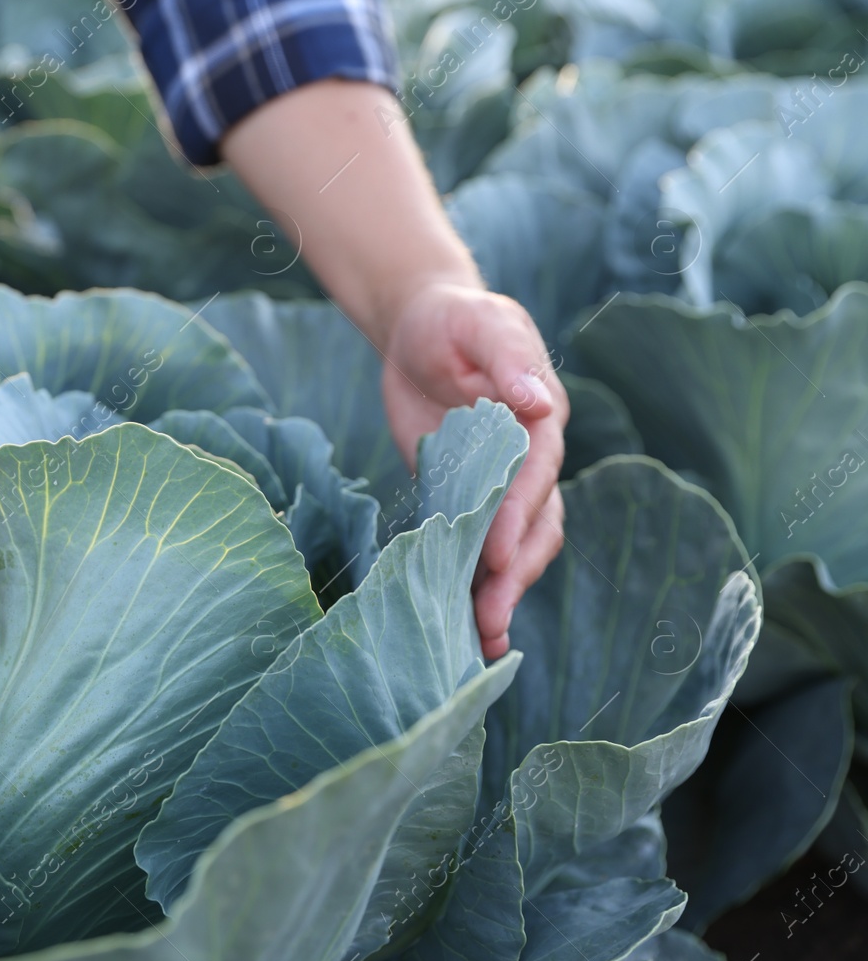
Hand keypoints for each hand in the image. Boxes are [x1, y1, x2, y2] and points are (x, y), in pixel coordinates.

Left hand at [380, 280, 568, 658]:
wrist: (420, 329)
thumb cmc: (453, 319)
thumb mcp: (479, 323)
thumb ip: (507, 357)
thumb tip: (539, 402)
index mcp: (540, 421)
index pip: (537, 478)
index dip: (521, 518)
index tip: (500, 556)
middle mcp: (529, 461)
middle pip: (536, 529)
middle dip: (516, 576)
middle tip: (490, 620)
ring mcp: (499, 485)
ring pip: (515, 550)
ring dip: (501, 594)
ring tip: (482, 641)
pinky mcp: (466, 499)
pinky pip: (477, 549)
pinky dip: (472, 586)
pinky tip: (460, 628)